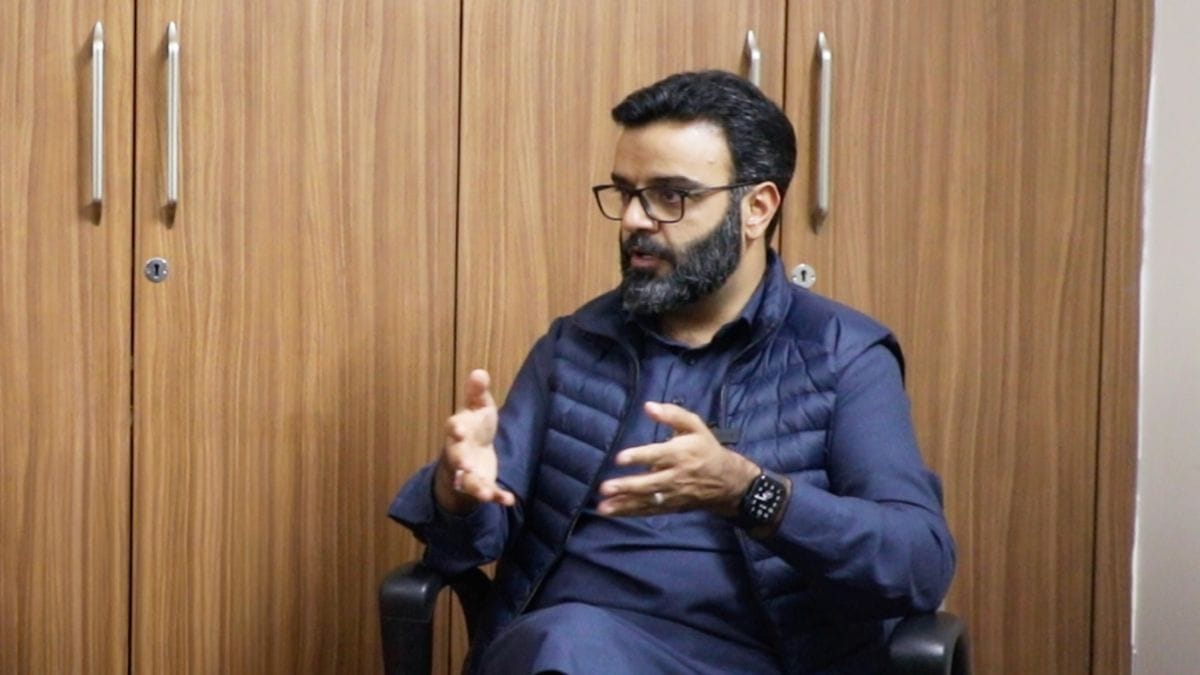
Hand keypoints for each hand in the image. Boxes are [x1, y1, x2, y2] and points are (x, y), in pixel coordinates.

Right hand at [434, 369, 515, 513]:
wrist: (470, 454)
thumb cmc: (474, 426)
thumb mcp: (478, 406)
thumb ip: (477, 392)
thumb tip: (479, 372)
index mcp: (459, 430)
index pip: (454, 428)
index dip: (455, 429)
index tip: (457, 430)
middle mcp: (459, 453)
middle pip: (456, 458)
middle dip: (460, 461)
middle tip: (464, 465)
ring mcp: (469, 472)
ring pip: (469, 482)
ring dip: (477, 488)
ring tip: (485, 494)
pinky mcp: (481, 485)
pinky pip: (487, 492)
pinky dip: (496, 497)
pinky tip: (507, 500)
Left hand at [596, 401, 759, 516]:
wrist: (727, 480)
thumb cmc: (705, 448)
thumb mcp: (695, 426)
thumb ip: (672, 414)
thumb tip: (648, 406)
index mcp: (681, 453)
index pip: (657, 455)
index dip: (638, 457)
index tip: (619, 458)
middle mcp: (676, 476)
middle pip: (649, 483)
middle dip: (627, 486)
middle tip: (605, 487)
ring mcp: (673, 494)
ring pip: (647, 501)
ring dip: (624, 505)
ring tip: (603, 507)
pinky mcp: (671, 506)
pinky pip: (650, 511)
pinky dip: (631, 513)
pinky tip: (613, 512)